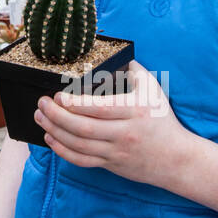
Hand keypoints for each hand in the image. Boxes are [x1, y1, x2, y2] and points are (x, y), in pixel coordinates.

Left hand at [33, 61, 194, 186]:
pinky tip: (51, 138)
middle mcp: (124, 133)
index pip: (99, 109)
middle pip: (84, 128)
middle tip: (42, 104)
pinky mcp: (111, 165)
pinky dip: (63, 151)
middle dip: (57, 116)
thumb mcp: (153, 90)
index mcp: (134, 111)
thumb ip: (134, 70)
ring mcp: (116, 151)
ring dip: (55, 131)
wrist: (177, 159)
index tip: (58, 95)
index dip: (75, 104)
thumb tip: (116, 53)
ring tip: (40, 118)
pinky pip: (82, 160)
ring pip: (79, 145)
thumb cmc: (163, 120)